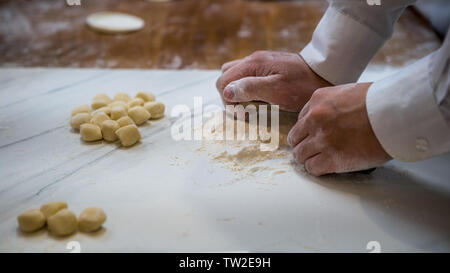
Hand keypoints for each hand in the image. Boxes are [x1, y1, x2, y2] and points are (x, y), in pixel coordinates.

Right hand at [216, 51, 330, 111]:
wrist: (324, 74)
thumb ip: (251, 88)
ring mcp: (259, 62)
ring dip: (238, 91)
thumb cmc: (302, 85)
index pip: (222, 82)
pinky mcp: (267, 67)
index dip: (228, 100)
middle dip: (230, 95)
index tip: (242, 112)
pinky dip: (247, 87)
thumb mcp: (277, 90)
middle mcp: (253, 60)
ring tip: (251, 104)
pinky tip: (259, 97)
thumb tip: (227, 92)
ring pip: (235, 75)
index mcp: (253, 64)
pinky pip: (247, 76)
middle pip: (225, 77)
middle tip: (246, 109)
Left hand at [287, 82, 391, 175]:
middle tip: (311, 150)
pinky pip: (312, 168)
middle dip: (303, 145)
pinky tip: (325, 166)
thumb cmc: (379, 101)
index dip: (307, 130)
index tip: (312, 136)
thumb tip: (327, 120)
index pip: (300, 120)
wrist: (395, 112)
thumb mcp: (347, 93)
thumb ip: (331, 106)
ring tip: (318, 160)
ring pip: (300, 155)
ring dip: (308, 158)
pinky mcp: (333, 158)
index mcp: (318, 100)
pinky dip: (316, 169)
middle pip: (296, 138)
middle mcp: (315, 119)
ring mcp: (323, 139)